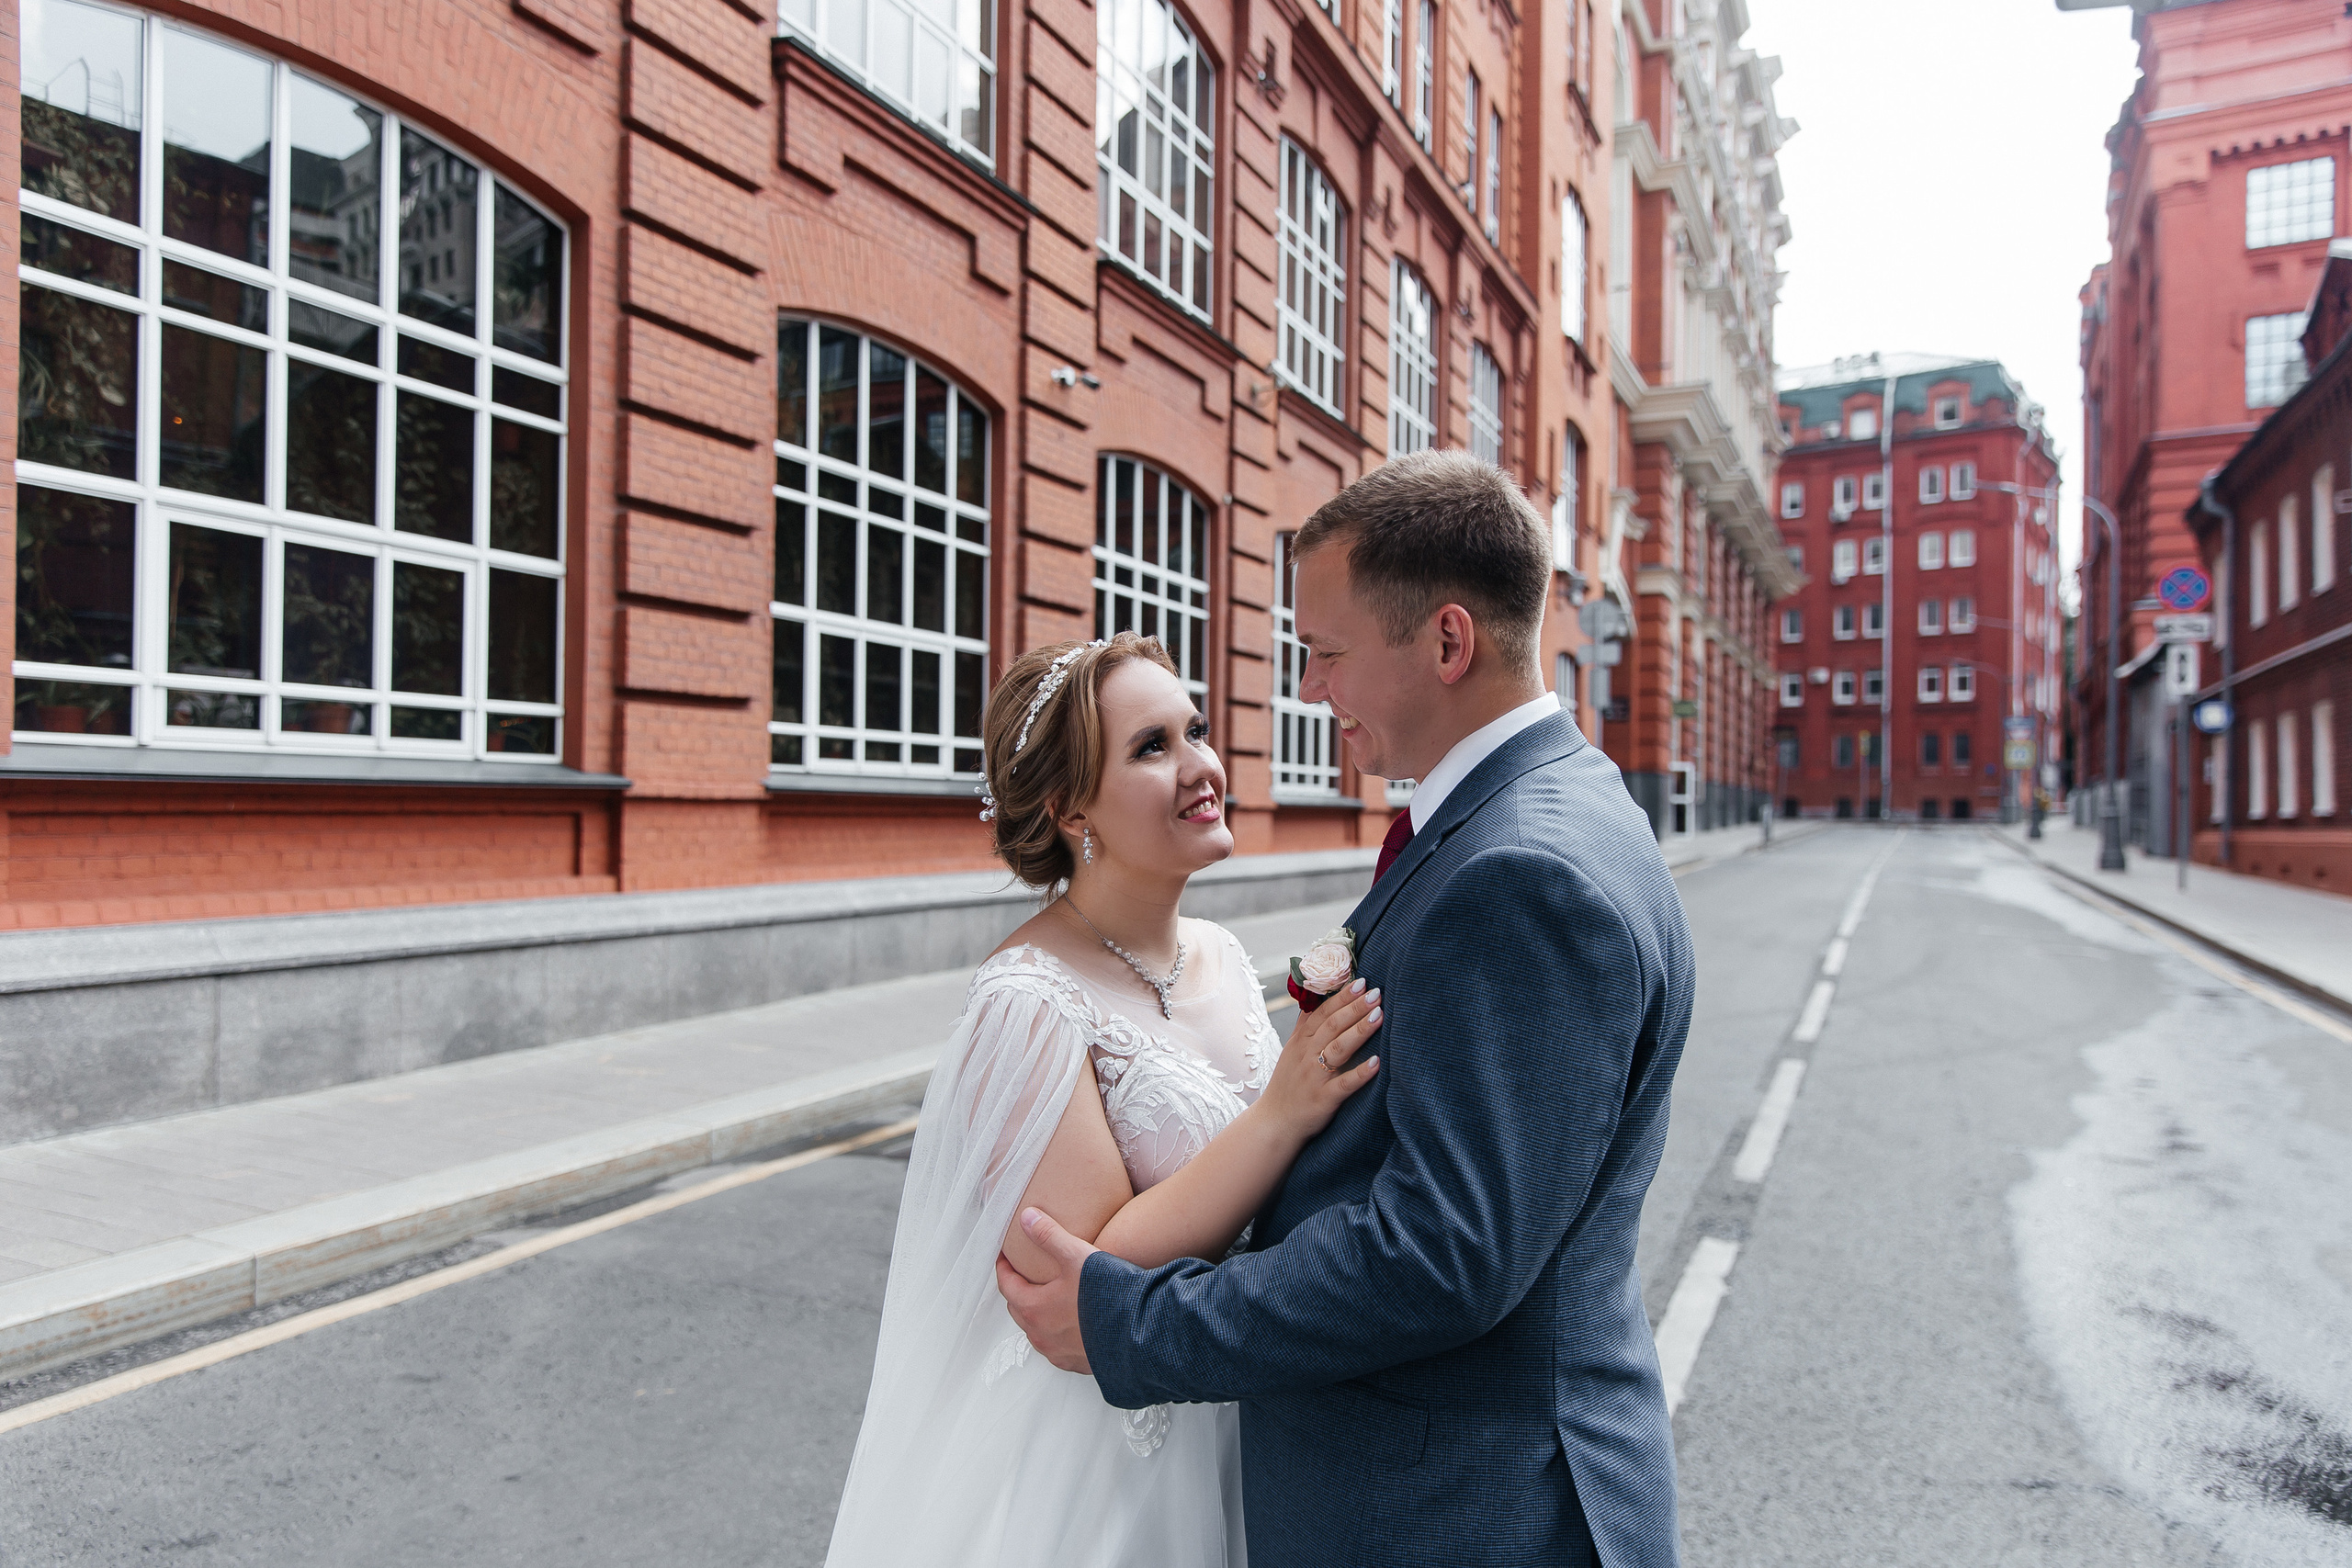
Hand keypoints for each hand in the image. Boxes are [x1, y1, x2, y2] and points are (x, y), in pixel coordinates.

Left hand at [996, 1208, 1099, 1372]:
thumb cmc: (1106, 1297)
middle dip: (1018, 1290)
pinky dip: (1056, 1333)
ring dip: (1037, 1314)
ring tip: (1049, 1298)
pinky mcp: (1076, 1363)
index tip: (1006, 1257)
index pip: (1007, 1285)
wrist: (1140, 1333)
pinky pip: (1057, 1347)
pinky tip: (1071, 1323)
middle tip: (1024, 1274)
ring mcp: (1058, 1352)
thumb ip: (1049, 1235)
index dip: (1004, 1268)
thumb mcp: (1076, 1256)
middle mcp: (1041, 1335)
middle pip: (1018, 1309)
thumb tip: (1028, 1218)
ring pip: (1036, 1331)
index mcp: (1034, 1308)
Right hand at [1262, 980, 1381, 1143]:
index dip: (1342, 996)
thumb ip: (1306, 1024)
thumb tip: (1315, 996)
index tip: (1361, 981)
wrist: (1275, 1122)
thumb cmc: (1289, 1083)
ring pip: (1338, 1049)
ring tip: (1379, 1016)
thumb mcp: (1292, 1049)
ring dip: (1359, 1031)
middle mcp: (1307, 1055)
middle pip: (1332, 1026)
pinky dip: (1360, 1073)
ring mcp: (1315, 1077)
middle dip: (1355, 1008)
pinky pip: (1344, 1084)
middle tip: (1376, 993)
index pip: (1323, 1012)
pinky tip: (1377, 1063)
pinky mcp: (1323, 1099)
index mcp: (1301, 1041)